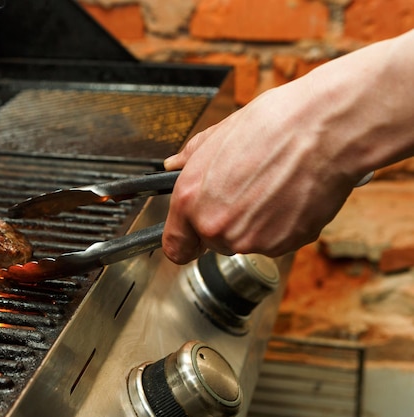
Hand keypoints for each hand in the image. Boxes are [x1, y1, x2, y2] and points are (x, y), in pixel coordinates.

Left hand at [162, 81, 357, 263]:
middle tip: (245, 190)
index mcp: (190, 201)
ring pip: (245, 241)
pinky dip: (281, 224)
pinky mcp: (285, 245)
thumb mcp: (217, 134)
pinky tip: (289, 194)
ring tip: (271, 186)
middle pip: (213, 241)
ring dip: (254, 223)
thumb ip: (189, 158)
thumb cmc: (273, 126)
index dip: (184, 240)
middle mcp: (216, 227)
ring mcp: (251, 240)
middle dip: (225, 221)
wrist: (324, 130)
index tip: (190, 237)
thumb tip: (174, 164)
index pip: (175, 246)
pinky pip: (276, 241)